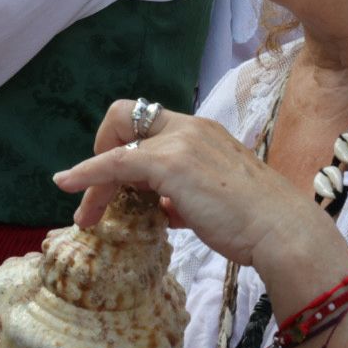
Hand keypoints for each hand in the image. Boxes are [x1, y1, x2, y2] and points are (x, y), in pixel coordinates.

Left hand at [53, 100, 347, 284]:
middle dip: (103, 150)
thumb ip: (185, 196)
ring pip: (117, 148)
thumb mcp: (214, 201)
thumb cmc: (256, 223)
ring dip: (95, 181)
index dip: (127, 145)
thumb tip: (163, 207)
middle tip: (96, 193)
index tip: (119, 181)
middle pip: (127, 118)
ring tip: (86, 216)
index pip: (152, 124)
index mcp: (203, 133)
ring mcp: (179, 142)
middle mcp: (189, 128)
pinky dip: (86, 173)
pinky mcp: (168, 163)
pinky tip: (67, 185)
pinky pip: (113, 163)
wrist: (280, 229)